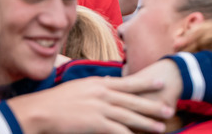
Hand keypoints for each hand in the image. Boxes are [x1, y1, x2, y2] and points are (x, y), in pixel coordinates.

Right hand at [8, 74, 172, 133]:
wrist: (42, 110)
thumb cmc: (56, 100)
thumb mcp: (78, 87)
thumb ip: (94, 86)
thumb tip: (105, 83)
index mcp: (98, 83)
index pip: (126, 82)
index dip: (144, 82)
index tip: (159, 81)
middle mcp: (102, 93)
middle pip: (133, 99)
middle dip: (152, 104)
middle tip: (169, 107)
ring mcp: (100, 108)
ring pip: (130, 115)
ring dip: (147, 122)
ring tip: (162, 126)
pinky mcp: (97, 122)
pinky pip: (119, 130)